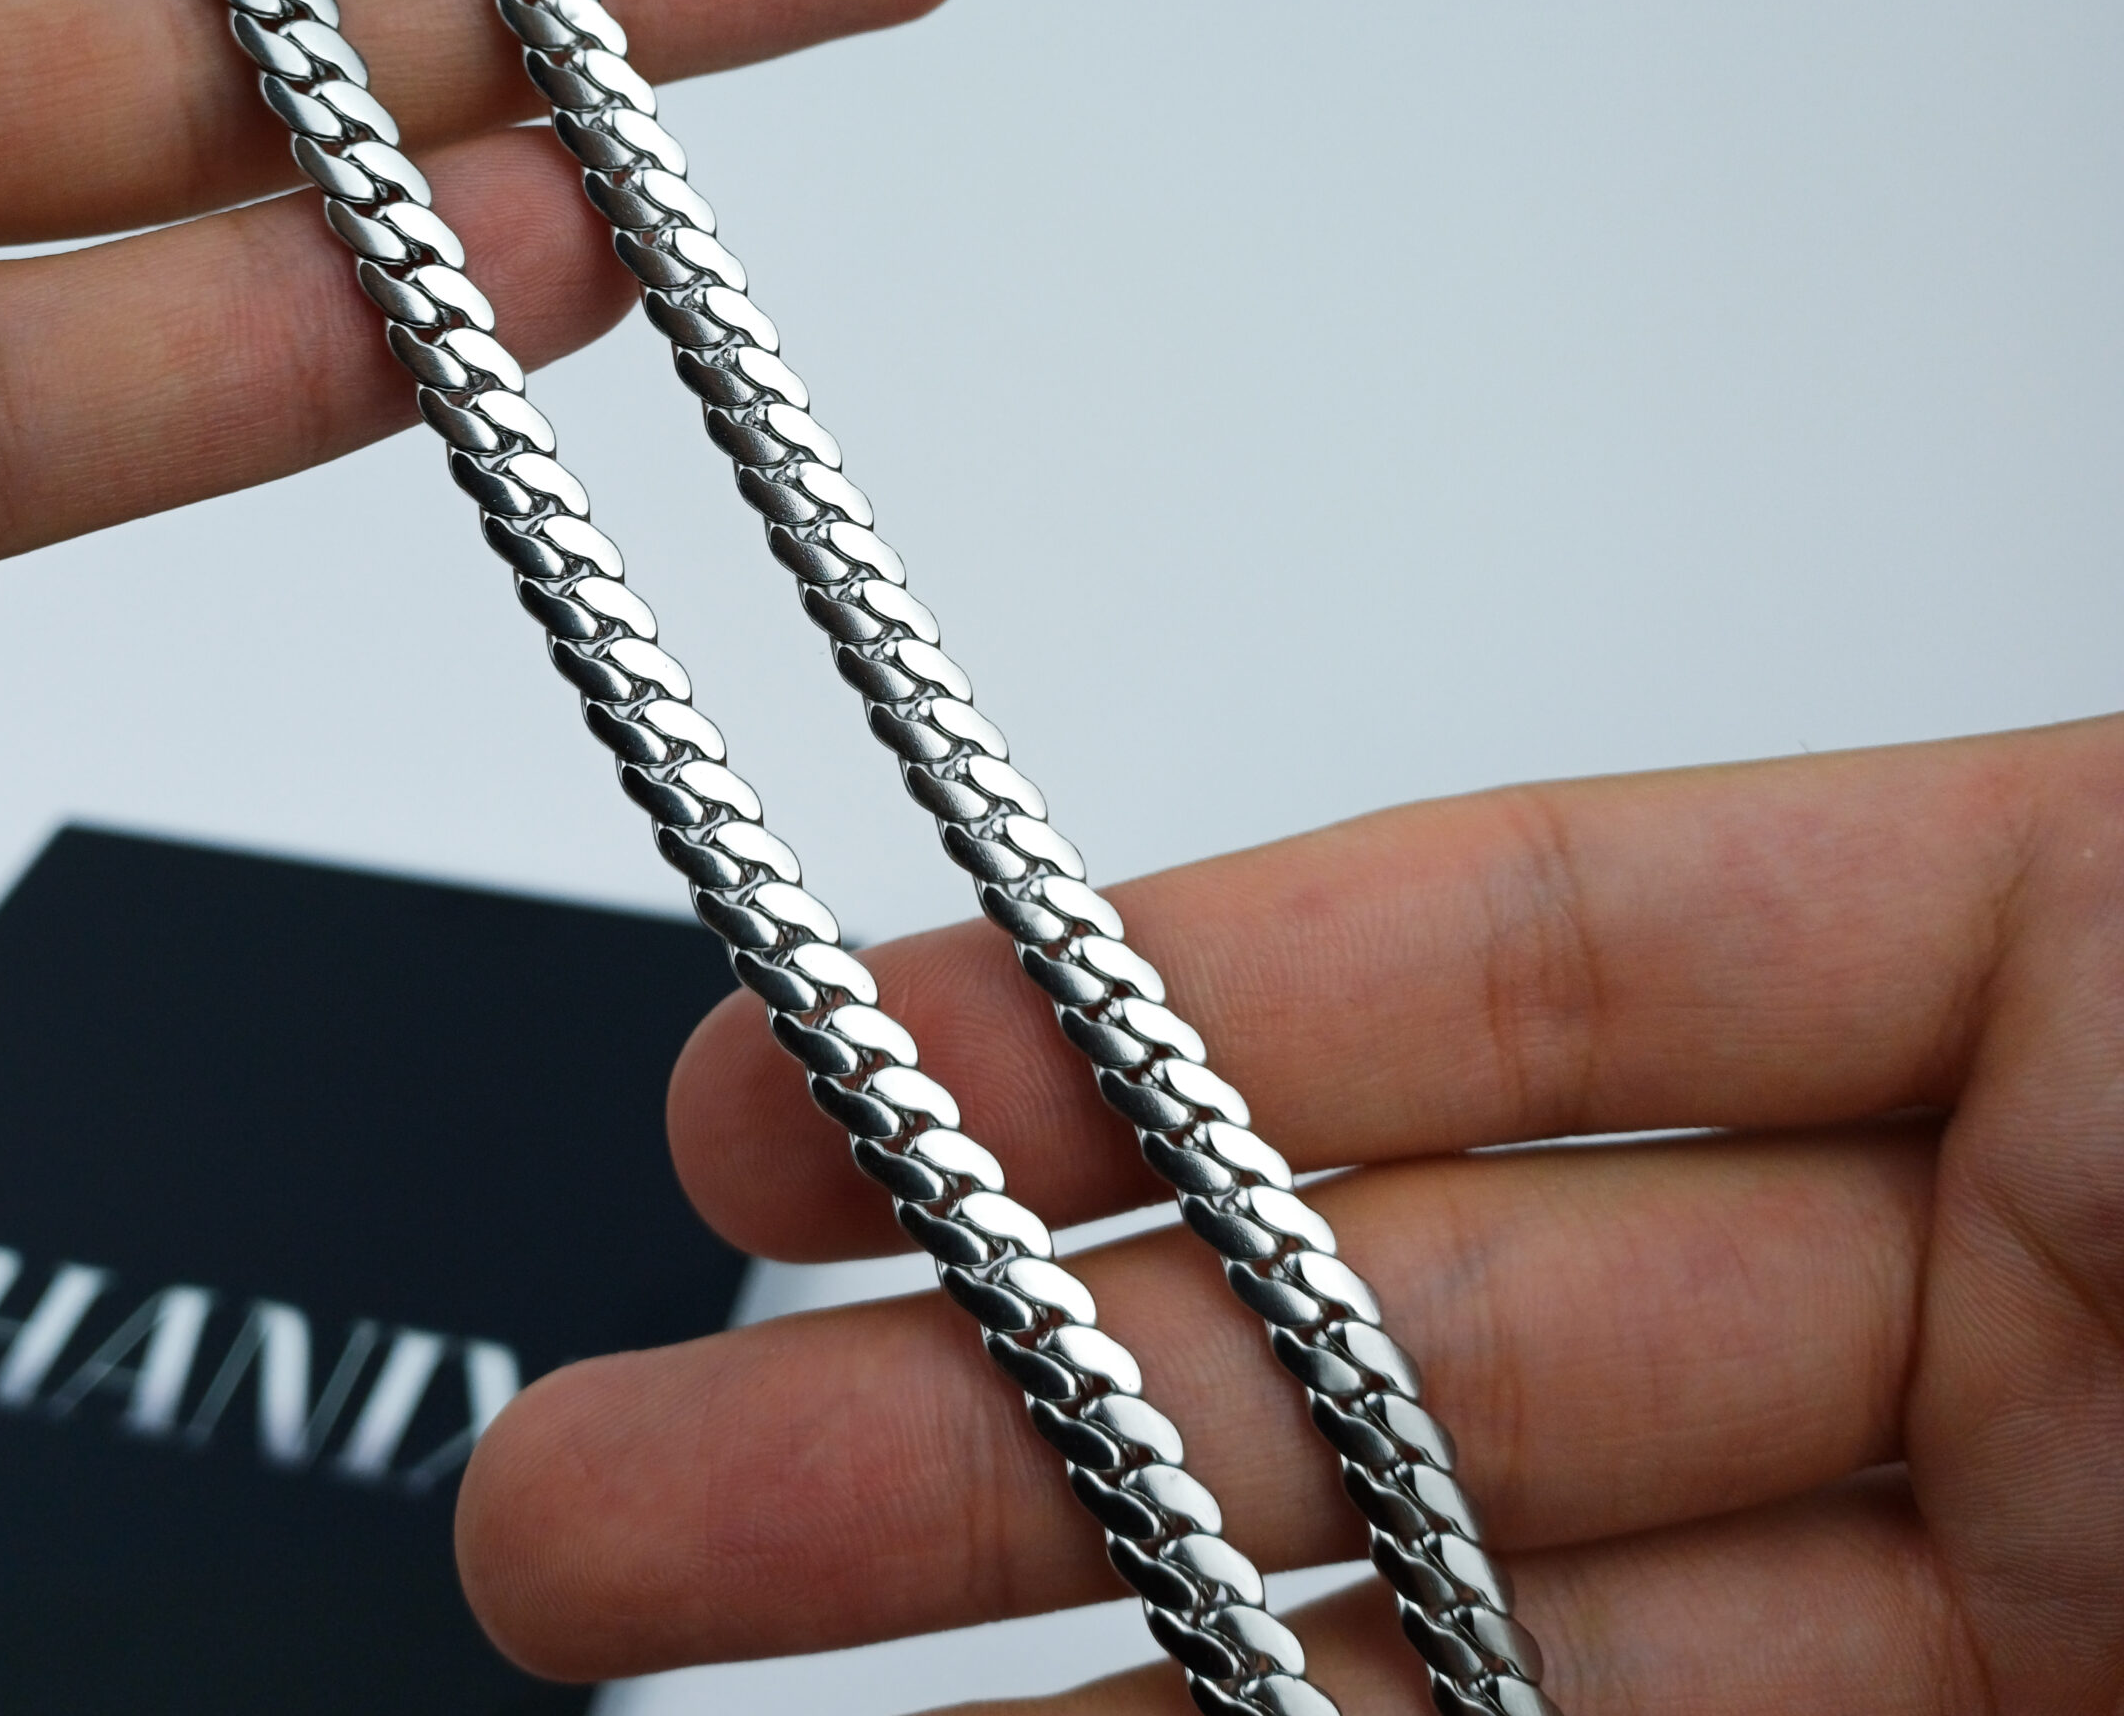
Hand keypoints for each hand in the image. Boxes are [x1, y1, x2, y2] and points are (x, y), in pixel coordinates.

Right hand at [459, 720, 2123, 1710]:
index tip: (834, 1063)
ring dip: (1048, 1680)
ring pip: (1420, 1642)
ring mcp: (1989, 1627)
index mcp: (2091, 1015)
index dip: (1151, 1004)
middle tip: (619, 1467)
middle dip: (979, 1392)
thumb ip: (1777, 954)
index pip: (1533, 960)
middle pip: (1385, 1334)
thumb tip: (1277, 1006)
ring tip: (706, 1699)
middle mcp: (2014, 1331)